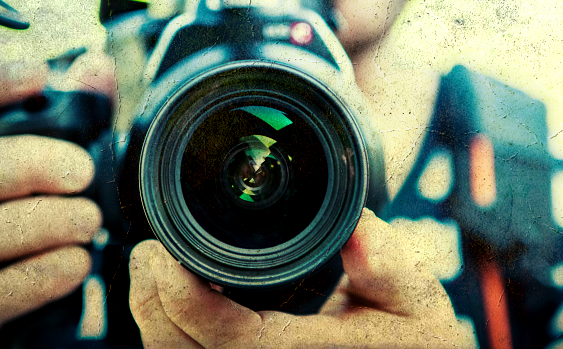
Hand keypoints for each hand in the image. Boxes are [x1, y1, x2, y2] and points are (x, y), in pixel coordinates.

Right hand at [0, 55, 113, 340]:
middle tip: (82, 171)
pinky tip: (77, 263)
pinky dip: (37, 277)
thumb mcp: (63, 161)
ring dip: (41, 224)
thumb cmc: (39, 210)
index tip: (38, 75)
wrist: (21, 295)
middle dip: (26, 166)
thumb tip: (96, 65)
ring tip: (89, 220)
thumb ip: (80, 116)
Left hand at [129, 209, 472, 347]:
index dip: (185, 300)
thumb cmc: (412, 340)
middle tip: (146, 252)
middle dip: (150, 305)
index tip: (164, 253)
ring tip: (150, 270)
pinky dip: (169, 334)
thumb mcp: (415, 299)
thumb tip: (358, 225)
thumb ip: (388, 266)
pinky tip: (170, 301)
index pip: (233, 341)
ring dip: (152, 319)